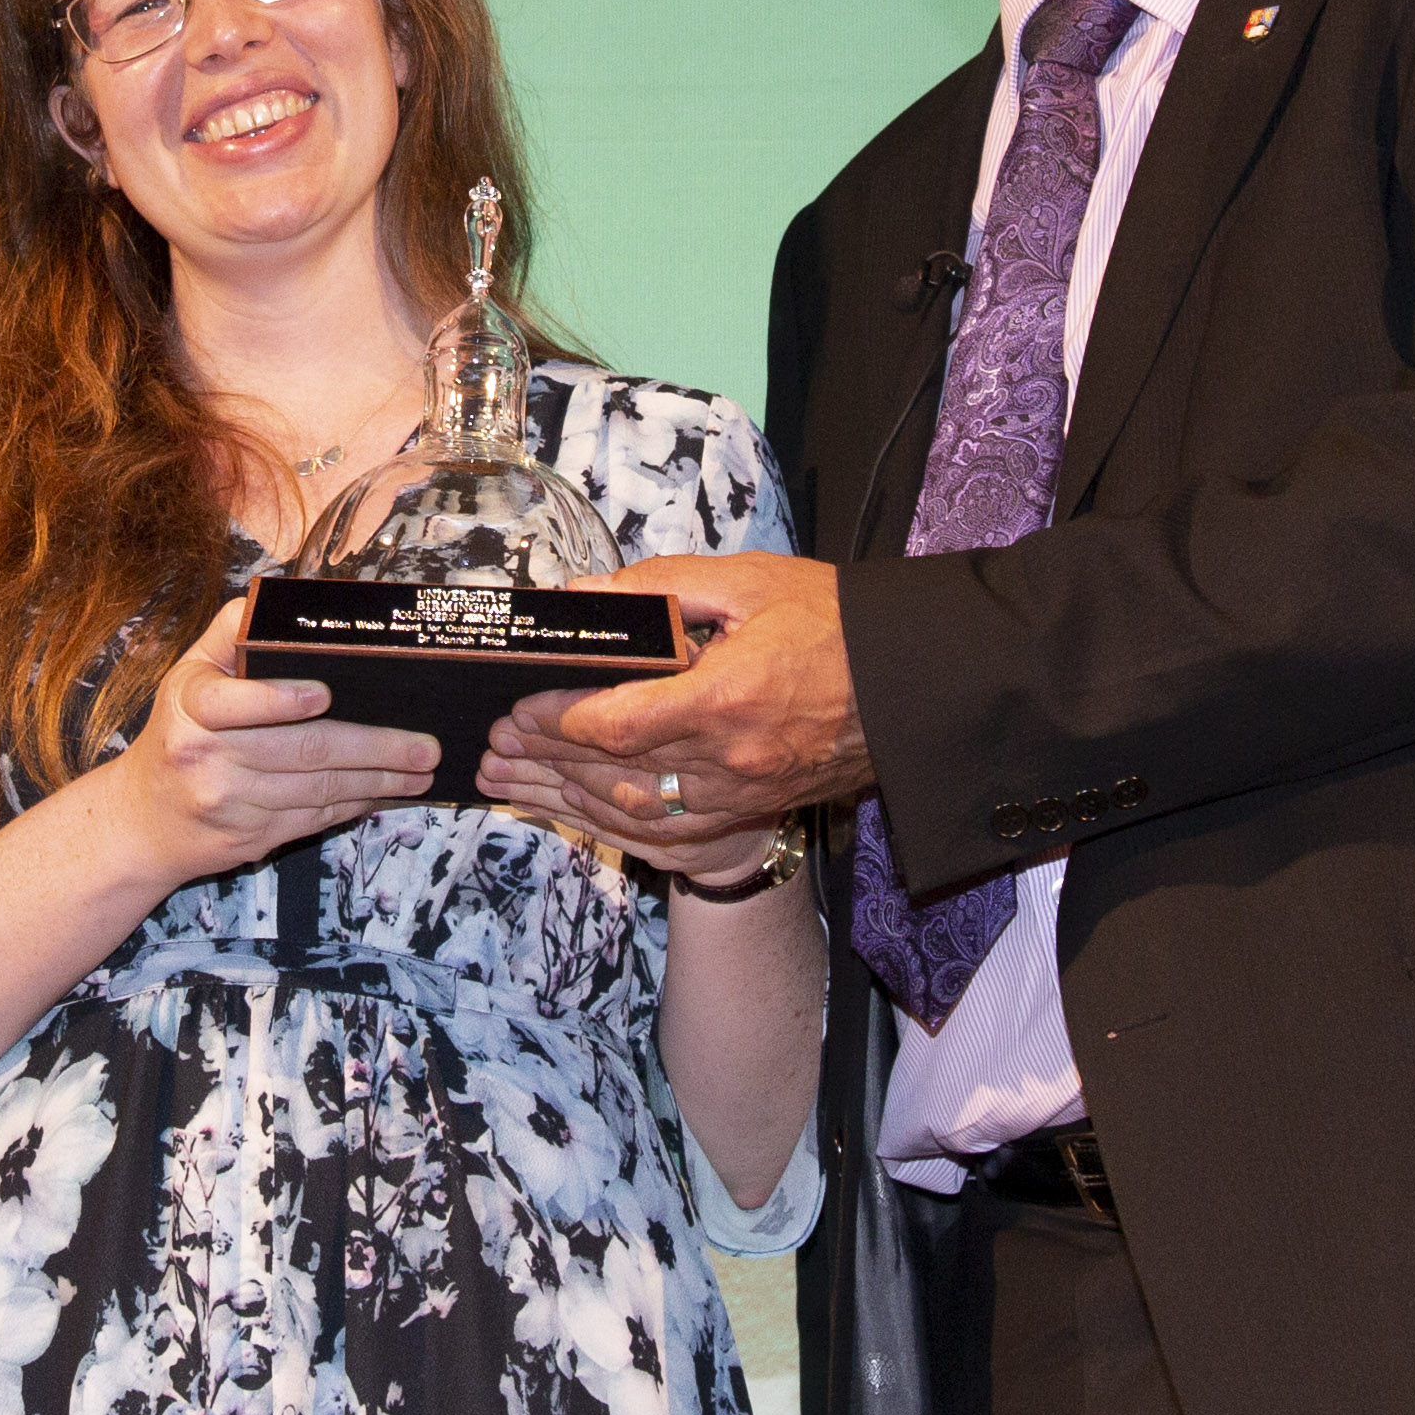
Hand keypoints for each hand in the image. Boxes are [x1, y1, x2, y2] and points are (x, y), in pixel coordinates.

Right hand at [91, 593, 439, 886]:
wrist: (145, 818)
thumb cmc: (180, 729)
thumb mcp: (189, 672)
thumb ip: (232, 632)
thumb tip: (282, 598)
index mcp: (190, 706)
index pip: (231, 704)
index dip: (278, 700)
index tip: (322, 695)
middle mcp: (206, 757)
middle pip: (301, 751)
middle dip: (373, 749)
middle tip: (424, 745)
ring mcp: (229, 803)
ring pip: (318, 790)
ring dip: (379, 781)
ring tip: (421, 769)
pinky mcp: (251, 839)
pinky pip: (315, 820)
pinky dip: (357, 806)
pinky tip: (388, 793)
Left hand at [478, 555, 864, 844]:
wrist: (914, 687)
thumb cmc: (835, 623)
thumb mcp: (749, 582)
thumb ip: (661, 588)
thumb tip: (585, 594)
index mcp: (726, 697)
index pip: (616, 724)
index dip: (559, 721)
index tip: (521, 706)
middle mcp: (731, 761)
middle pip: (615, 772)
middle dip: (549, 758)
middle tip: (500, 742)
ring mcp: (744, 795)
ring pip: (637, 811)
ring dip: (573, 796)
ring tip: (522, 776)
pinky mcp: (755, 810)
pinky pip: (672, 832)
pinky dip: (620, 822)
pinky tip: (585, 806)